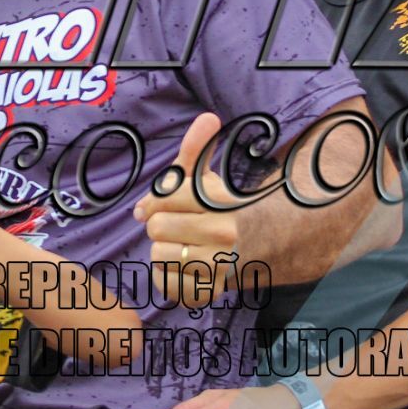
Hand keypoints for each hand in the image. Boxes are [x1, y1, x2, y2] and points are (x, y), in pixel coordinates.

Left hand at [133, 114, 239, 303]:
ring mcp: (219, 265)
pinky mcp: (210, 291)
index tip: (154, 208)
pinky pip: (165, 284)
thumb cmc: (218, 209)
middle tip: (173, 228)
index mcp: (219, 200)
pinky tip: (180, 267)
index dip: (152, 203)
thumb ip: (198, 149)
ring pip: (158, 255)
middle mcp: (224, 232)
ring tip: (177, 247)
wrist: (255, 248)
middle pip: (156, 227)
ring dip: (161, 251)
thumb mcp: (206, 178)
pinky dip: (166, 276)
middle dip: (158, 226)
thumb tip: (209, 117)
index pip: (164, 198)